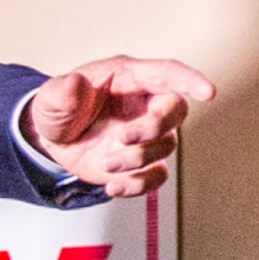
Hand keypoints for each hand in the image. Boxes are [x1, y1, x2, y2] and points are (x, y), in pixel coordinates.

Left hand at [24, 57, 214, 198]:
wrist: (52, 142)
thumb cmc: (60, 109)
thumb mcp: (51, 97)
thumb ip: (62, 92)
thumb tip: (75, 84)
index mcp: (128, 78)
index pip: (167, 73)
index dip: (190, 80)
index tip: (208, 92)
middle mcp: (144, 105)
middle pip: (174, 110)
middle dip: (155, 126)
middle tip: (125, 138)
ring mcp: (147, 135)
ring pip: (164, 146)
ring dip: (136, 159)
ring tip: (106, 163)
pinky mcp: (142, 163)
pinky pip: (156, 176)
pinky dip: (138, 185)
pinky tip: (115, 186)